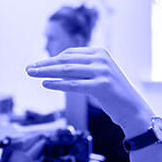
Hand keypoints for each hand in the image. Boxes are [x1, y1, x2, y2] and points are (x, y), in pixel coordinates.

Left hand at [25, 47, 152, 136]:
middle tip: (29, 68)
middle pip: (65, 60)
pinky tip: (46, 84)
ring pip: (66, 70)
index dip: (51, 59)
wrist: (133, 109)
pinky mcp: (101, 86)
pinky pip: (73, 84)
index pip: (69, 53)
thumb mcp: (98, 74)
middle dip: (44, 64)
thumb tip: (55, 67)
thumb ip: (81, 68)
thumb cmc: (113, 93)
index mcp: (100, 52)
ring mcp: (102, 71)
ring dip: (46, 72)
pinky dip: (57, 84)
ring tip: (32, 74)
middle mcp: (101, 59)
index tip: (38, 65)